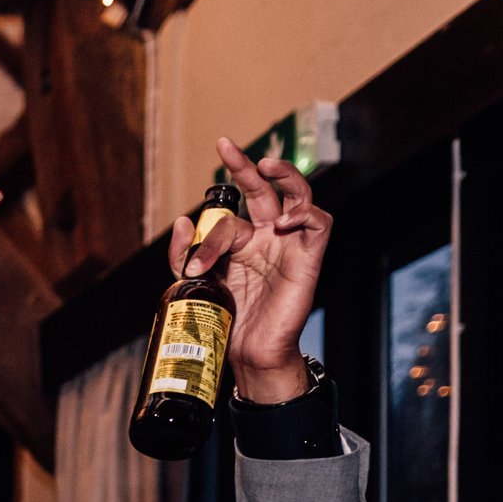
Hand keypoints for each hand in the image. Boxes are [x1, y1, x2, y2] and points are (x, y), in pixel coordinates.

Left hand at [173, 137, 332, 402]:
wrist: (247, 353)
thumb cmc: (226, 319)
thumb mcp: (195, 284)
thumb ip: (185, 254)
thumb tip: (183, 220)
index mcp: (241, 241)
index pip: (226, 219)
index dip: (207, 233)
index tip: (190, 253)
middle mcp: (267, 236)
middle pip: (264, 190)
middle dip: (246, 167)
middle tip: (226, 147)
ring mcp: (290, 244)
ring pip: (298, 195)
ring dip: (285, 176)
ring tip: (266, 165)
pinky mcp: (309, 258)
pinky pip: (319, 224)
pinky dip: (305, 214)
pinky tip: (284, 219)